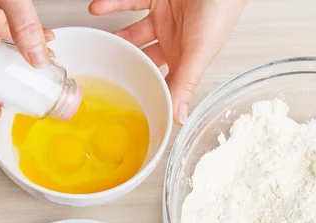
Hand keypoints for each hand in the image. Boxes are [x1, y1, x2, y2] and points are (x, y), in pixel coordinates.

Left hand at [89, 0, 247, 124]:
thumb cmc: (219, 11)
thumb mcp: (200, 52)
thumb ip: (186, 83)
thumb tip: (178, 118)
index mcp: (184, 58)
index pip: (163, 81)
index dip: (147, 89)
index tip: (128, 102)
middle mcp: (172, 40)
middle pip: (142, 58)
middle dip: (124, 63)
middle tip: (104, 71)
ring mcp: (163, 19)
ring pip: (132, 32)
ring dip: (115, 36)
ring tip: (96, 41)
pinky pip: (129, 2)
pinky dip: (112, 5)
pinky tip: (97, 9)